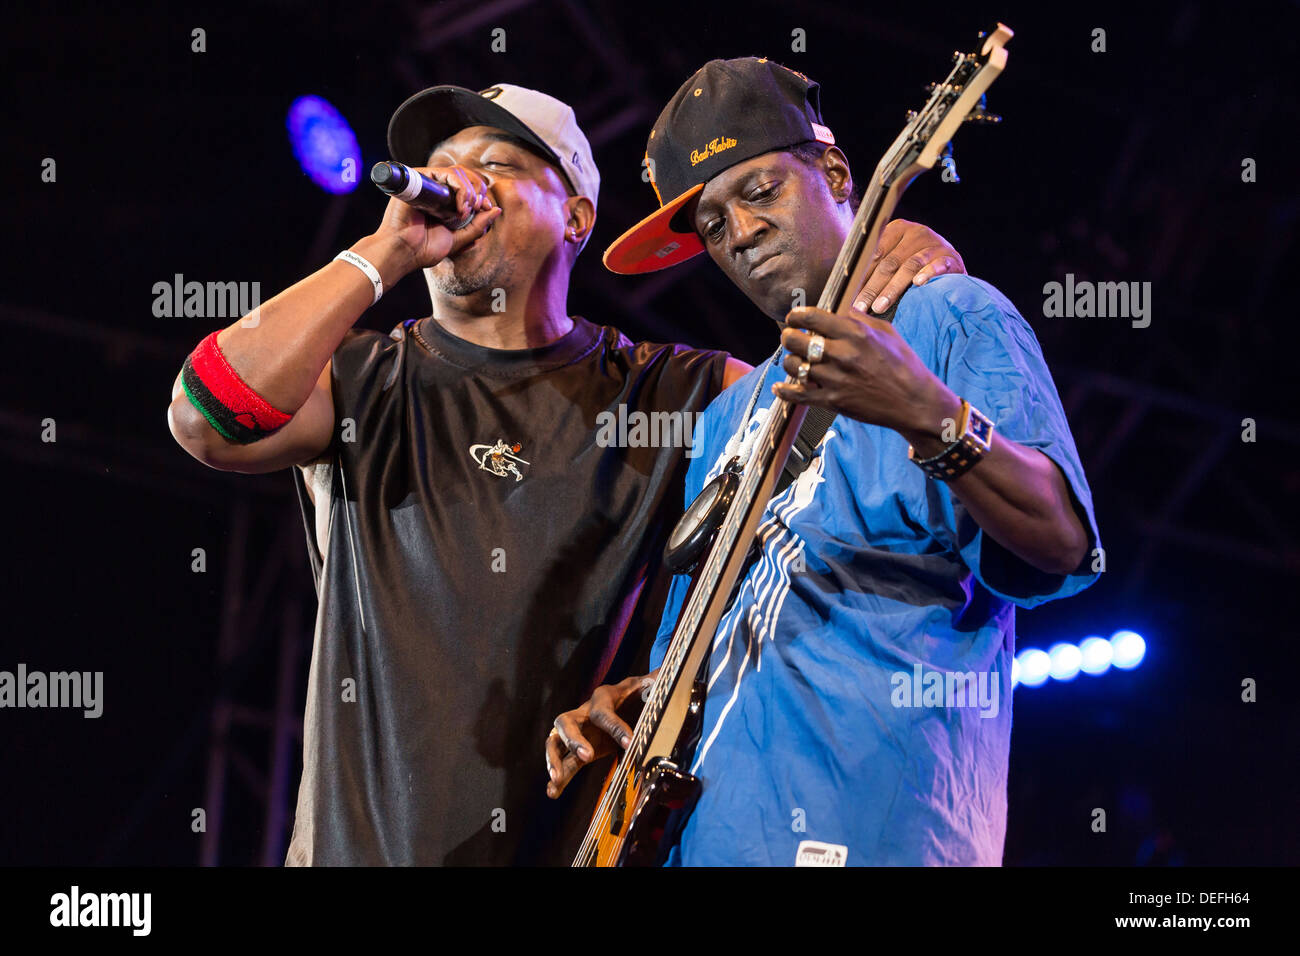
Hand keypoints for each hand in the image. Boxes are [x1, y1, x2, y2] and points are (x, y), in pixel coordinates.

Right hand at [375, 164, 501, 271]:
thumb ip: (478, 225)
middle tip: (475, 210)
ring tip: (463, 212)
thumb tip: (497, 209)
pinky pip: (447, 173)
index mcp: (445, 203)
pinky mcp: (419, 178)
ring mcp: (427, 183)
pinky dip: (460, 188)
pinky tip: (459, 207)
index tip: (485, 209)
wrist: (404, 251)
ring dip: (469, 192)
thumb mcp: (460, 238)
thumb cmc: (425, 249)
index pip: (469, 187)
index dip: (481, 195)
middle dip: (478, 192)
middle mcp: (436, 191)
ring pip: (458, 173)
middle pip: (466, 176)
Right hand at [544, 673, 651, 798]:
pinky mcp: (578, 748)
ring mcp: (578, 730)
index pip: (603, 711)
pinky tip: (553, 792)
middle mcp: (585, 712)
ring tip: (556, 779)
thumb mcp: (650, 685)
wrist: (633, 701)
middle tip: (587, 757)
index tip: (629, 742)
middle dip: (573, 739)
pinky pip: (564, 761)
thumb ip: (656, 682)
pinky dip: (558, 777)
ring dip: (554, 760)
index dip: (614, 726)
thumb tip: (666, 674)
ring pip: (555, 742)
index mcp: (604, 697)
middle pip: (566, 721)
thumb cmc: (640, 692)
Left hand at [776, 305, 960, 441]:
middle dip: (789, 337)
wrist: (914, 401)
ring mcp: (835, 379)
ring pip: (794, 366)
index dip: (796, 316)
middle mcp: (842, 354)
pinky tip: (779, 386)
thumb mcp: (886, 332)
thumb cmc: (903, 364)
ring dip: (790, 362)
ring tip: (796, 361)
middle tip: (791, 338)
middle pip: (795, 340)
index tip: (794, 318)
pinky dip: (784, 391)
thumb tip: (837, 308)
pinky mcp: (832, 401)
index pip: (811, 318)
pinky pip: (797, 395)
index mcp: (855, 333)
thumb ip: (858, 318)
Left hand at [855, 218, 964, 314]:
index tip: (850, 292)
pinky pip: (938, 265)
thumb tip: (847, 287)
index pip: (875, 252)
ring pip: (909, 266)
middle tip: (860, 306)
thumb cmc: (913, 263)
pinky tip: (918, 284)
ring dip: (893, 288)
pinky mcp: (951, 257)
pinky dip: (928, 274)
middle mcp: (916, 233)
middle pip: (890, 262)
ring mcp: (935, 244)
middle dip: (872, 287)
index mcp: (897, 229)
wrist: (950, 263)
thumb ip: (875, 266)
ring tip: (880, 306)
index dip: (861, 274)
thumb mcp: (894, 258)